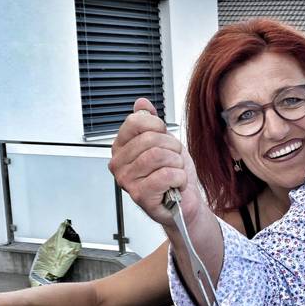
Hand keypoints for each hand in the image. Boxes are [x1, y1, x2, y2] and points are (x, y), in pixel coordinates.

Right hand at [108, 98, 203, 227]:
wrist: (185, 202)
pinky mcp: (139, 196)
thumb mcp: (164, 142)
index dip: (158, 127)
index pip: (136, 122)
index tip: (164, 138)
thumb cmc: (172, 175)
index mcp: (121, 147)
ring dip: (176, 163)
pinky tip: (175, 184)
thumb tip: (141, 103)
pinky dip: (179, 178)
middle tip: (173, 160)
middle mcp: (119, 164)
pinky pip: (165, 175)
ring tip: (175, 171)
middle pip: (150, 139)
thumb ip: (150, 122)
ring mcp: (126, 180)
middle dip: (172, 148)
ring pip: (158, 156)